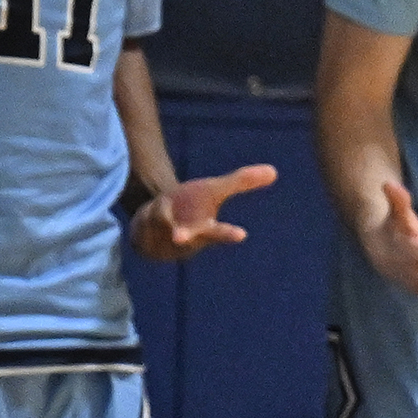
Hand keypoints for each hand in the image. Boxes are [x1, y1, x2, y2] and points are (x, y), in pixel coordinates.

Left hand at [129, 163, 278, 262]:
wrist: (161, 222)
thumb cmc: (193, 206)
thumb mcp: (213, 190)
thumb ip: (241, 182)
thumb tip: (275, 171)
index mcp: (206, 230)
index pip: (220, 233)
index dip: (228, 233)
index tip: (241, 234)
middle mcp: (186, 243)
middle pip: (186, 237)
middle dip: (184, 236)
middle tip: (179, 237)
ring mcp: (165, 246)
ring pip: (158, 216)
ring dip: (159, 206)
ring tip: (163, 207)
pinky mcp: (145, 244)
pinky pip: (143, 218)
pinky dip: (146, 211)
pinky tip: (149, 218)